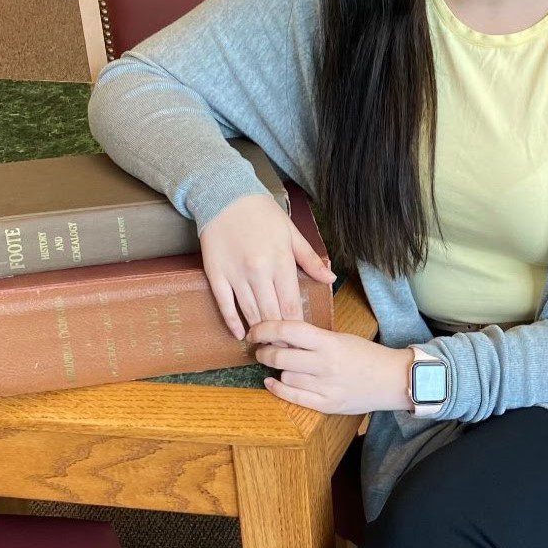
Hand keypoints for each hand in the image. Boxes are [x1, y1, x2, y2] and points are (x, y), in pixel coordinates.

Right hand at [199, 193, 336, 339]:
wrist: (226, 197)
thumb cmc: (263, 214)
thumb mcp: (291, 233)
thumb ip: (310, 259)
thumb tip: (330, 279)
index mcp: (281, 262)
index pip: (292, 305)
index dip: (296, 327)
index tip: (299, 339)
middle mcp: (259, 271)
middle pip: (272, 314)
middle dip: (279, 335)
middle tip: (284, 350)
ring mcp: (236, 274)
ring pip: (250, 312)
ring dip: (258, 331)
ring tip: (265, 344)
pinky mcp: (216, 275)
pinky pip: (225, 305)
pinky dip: (232, 323)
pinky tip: (239, 334)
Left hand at [248, 319, 414, 414]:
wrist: (391, 379)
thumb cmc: (365, 354)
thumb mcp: (340, 338)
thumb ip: (312, 338)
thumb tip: (279, 336)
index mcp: (329, 342)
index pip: (289, 330)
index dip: (266, 329)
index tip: (255, 330)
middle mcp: (325, 364)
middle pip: (280, 357)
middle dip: (264, 352)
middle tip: (260, 349)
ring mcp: (325, 387)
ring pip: (285, 377)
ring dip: (276, 369)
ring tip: (278, 364)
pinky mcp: (326, 405)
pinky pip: (293, 397)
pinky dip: (278, 389)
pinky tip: (273, 382)